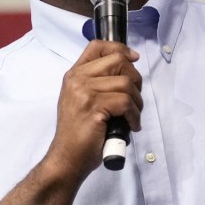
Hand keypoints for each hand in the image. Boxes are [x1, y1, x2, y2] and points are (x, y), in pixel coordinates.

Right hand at [45, 39, 141, 182]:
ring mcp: (84, 92)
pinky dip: (134, 115)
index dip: (120, 48)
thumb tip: (127, 71)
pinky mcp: (95, 107)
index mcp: (74, 75)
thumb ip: (96, 83)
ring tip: (133, 116)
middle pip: (118, 61)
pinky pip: (126, 102)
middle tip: (135, 99)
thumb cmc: (79, 133)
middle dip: (135, 79)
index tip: (133, 59)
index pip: (97, 46)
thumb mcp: (82, 100)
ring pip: (126, 83)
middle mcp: (77, 79)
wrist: (67, 157)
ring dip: (137, 102)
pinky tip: (131, 126)